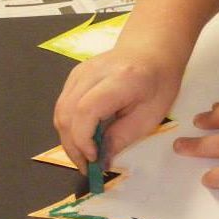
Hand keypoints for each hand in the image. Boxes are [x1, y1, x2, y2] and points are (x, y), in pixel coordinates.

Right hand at [53, 45, 183, 172]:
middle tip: (87, 167)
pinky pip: (63, 104)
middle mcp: (93, 72)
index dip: (83, 138)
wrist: (151, 51)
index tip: (94, 159)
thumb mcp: (150, 116)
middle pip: (67, 111)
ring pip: (60, 110)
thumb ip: (122, 137)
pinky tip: (83, 138)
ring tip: (84, 156)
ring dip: (68, 138)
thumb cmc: (158, 83)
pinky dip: (69, 126)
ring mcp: (80, 72)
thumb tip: (100, 160)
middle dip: (72, 145)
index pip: (86, 110)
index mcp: (120, 80)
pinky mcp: (74, 76)